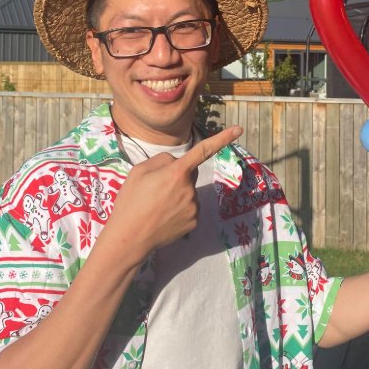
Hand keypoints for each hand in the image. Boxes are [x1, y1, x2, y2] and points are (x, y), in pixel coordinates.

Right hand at [106, 125, 242, 262]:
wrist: (129, 238)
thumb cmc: (131, 202)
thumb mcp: (139, 171)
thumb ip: (162, 160)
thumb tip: (177, 162)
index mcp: (177, 172)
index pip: (203, 150)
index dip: (222, 138)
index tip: (239, 129)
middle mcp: (190, 189)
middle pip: (190, 174)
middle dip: (179, 176)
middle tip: (156, 188)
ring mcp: (194, 207)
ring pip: (189, 192)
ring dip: (178, 194)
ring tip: (156, 206)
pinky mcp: (194, 222)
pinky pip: (190, 207)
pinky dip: (180, 209)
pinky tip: (164, 216)